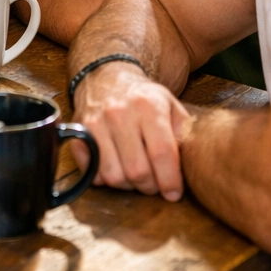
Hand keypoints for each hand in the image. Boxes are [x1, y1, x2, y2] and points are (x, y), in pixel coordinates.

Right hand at [71, 63, 190, 200]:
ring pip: (113, 176)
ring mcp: (95, 123)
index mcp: (148, 106)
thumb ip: (184, 134)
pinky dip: (103, 177)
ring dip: (126, 184)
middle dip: (149, 186)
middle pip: (137, 171)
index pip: (161, 153)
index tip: (173, 193)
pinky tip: (114, 166)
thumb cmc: (143, 98)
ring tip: (134, 175)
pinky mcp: (78, 133)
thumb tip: (191, 166)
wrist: (106, 78)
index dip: (170, 180)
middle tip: (154, 184)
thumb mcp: (171, 106)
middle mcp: (118, 113)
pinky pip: (91, 172)